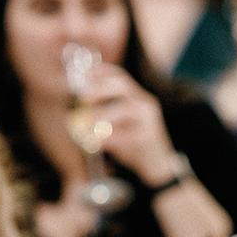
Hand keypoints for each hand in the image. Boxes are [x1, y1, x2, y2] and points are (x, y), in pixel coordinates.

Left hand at [84, 64, 177, 182]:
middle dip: (99, 88)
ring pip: (124, 108)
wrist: (157, 164)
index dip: (101, 72)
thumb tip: (78, 106)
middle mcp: (145, 103)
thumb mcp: (118, 124)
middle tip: (83, 98)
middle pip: (122, 85)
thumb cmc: (133, 143)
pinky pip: (126, 134)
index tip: (83, 76)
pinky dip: (109, 138)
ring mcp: (149, 119)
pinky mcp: (149, 136)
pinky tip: (99, 143)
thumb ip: (103, 112)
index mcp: (137, 97)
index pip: (120, 76)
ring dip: (102, 115)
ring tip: (87, 124)